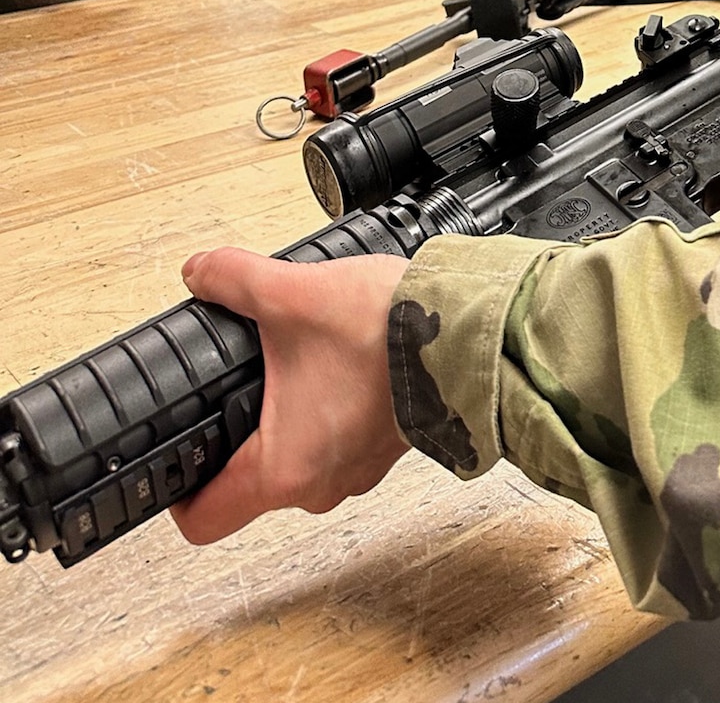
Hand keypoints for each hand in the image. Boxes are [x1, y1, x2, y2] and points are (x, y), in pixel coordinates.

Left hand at [170, 247, 408, 544]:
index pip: (203, 519)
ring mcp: (358, 469)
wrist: (468, 328)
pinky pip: (340, 444)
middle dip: (240, 435)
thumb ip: (233, 280)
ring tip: (294, 365)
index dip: (178, 490)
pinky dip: (331, 412)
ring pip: (300, 463)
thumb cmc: (386, 332)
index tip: (178, 454)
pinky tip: (337, 364)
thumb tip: (201, 272)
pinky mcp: (387, 447)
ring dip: (291, 421)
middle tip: (237, 388)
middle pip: (251, 485)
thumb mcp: (291, 294)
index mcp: (283, 468)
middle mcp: (320, 484)